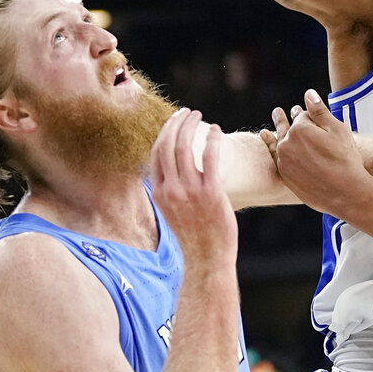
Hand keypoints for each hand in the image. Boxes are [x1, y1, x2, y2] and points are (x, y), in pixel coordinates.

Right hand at [151, 109, 237, 264]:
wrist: (207, 259)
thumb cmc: (194, 236)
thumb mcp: (172, 212)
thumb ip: (169, 191)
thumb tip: (170, 172)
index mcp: (159, 192)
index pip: (156, 153)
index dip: (164, 133)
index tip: (175, 121)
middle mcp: (170, 189)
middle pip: (167, 145)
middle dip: (176, 123)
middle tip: (187, 112)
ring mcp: (189, 191)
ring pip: (185, 147)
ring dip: (191, 126)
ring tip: (199, 115)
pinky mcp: (210, 192)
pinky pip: (209, 157)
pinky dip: (212, 139)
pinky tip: (216, 130)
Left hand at [264, 90, 372, 236]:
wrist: (346, 192)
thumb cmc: (345, 159)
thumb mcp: (337, 130)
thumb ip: (319, 111)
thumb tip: (308, 94)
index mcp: (300, 129)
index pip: (299, 116)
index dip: (304, 114)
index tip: (301, 111)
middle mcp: (287, 144)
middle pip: (287, 128)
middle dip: (284, 120)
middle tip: (277, 112)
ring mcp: (284, 161)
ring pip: (281, 145)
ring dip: (278, 136)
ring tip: (268, 131)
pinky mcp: (285, 177)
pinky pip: (279, 161)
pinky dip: (277, 154)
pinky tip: (275, 152)